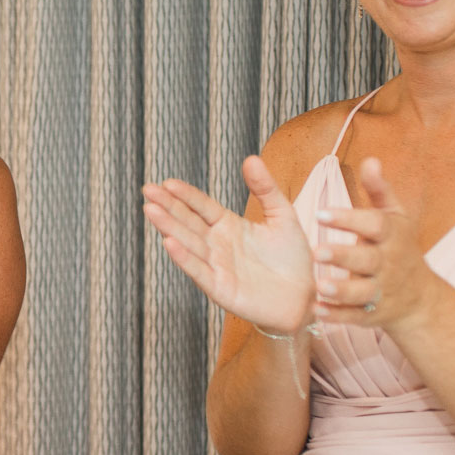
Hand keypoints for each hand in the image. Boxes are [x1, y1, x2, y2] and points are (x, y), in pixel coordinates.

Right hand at [142, 155, 315, 334]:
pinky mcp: (221, 289)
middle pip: (187, 222)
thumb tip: (251, 158)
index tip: (167, 182)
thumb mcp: (283, 216)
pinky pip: (199, 271)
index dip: (185, 195)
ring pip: (188, 243)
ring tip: (151, 210)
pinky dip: (184, 258)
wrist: (306, 297)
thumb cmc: (294, 259)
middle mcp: (217, 245)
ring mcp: (217, 267)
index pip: (201, 207)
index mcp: (229, 226)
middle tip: (147, 190)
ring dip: (168, 227)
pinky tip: (169, 242)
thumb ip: (266, 188)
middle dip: (167, 206)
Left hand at [312, 157, 440, 329]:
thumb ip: (379, 191)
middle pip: (367, 260)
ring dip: (341, 289)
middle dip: (343, 256)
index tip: (321, 212)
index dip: (349, 219)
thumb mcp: (394, 217)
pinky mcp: (373, 314)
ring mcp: (382, 291)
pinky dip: (338, 316)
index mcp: (392, 236)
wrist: (420, 298)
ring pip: (363, 291)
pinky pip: (356, 316)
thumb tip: (370, 160)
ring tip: (320, 285)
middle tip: (317, 252)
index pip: (373, 224)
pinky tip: (318, 311)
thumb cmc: (398, 247)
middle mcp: (389, 264)